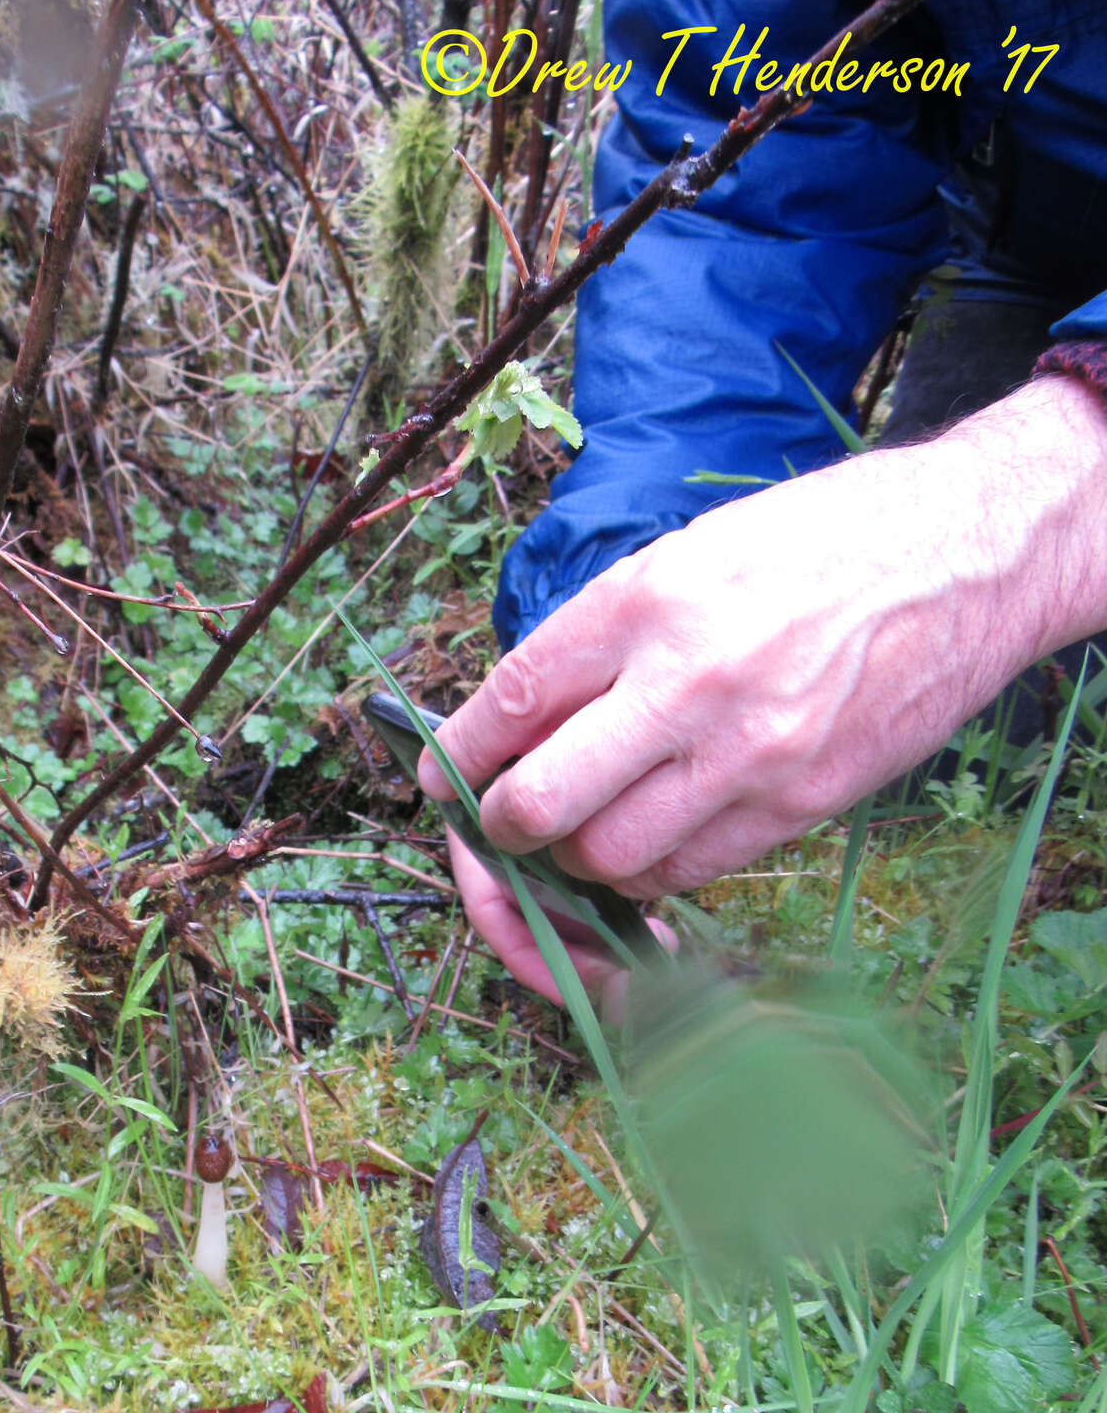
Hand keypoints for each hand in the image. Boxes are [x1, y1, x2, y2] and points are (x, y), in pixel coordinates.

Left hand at [424, 377, 1106, 987]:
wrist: (969, 554)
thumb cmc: (821, 541)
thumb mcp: (692, 553)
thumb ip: (603, 638)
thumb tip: (517, 720)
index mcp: (649, 599)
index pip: (514, 698)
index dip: (460, 754)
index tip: (442, 777)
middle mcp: (691, 681)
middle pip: (543, 804)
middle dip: (503, 828)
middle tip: (503, 821)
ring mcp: (751, 752)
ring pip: (610, 859)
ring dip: (577, 858)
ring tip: (585, 825)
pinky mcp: (801, 802)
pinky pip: (689, 871)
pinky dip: (650, 869)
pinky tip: (653, 833)